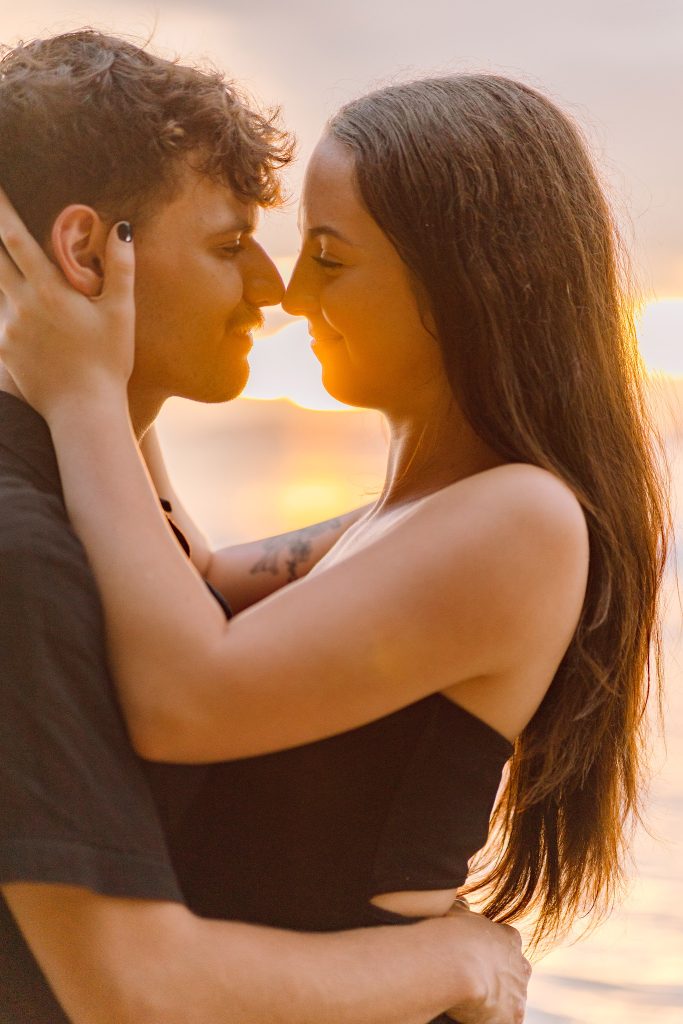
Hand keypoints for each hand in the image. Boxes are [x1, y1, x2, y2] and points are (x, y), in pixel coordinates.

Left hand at [0, 188, 134, 419]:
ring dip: (0, 269)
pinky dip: (5, 302)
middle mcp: (20, 305)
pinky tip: (19, 304)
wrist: (84, 410)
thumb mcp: (121, 313)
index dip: (1, 207)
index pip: (14, 237)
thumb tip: (122, 228)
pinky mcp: (2, 348)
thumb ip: (120, 268)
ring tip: (7, 261)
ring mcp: (7, 327)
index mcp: (49, 291)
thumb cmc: (108, 361)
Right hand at [443, 904, 530, 1023]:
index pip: (509, 943)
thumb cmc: (452, 933)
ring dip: (497, 1001)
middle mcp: (520, 966)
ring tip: (473, 1002)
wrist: (456, 963)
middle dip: (500, 977)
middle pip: (515, 972)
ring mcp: (519, 993)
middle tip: (476, 980)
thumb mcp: (456, 912)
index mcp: (510, 938)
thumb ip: (463, 909)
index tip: (476, 954)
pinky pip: (506, 1021)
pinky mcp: (513, 1017)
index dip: (492, 950)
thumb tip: (462, 903)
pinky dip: (492, 1020)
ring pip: (512, 999)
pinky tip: (475, 1017)